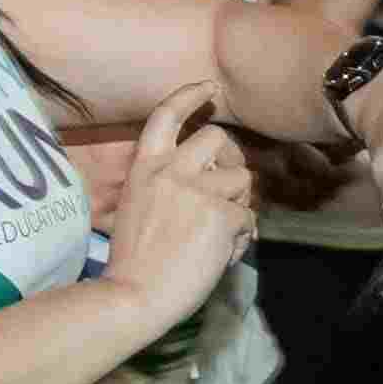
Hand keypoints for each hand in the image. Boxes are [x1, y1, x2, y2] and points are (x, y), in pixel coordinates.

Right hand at [98, 88, 259, 325]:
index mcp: (145, 167)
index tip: (210, 88)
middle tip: (229, 186)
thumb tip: (212, 180)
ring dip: (238, 206)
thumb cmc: (133, 261)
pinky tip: (221, 256)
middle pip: (218, 138)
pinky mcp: (221, 215)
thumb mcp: (137, 208)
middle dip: (230, 159)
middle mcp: (172, 170)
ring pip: (242, 180)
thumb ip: (166, 186)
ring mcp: (198, 191)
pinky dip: (240, 240)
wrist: (135, 294)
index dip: (190, 95)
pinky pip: (248, 219)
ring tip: (220, 235)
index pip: (167, 115)